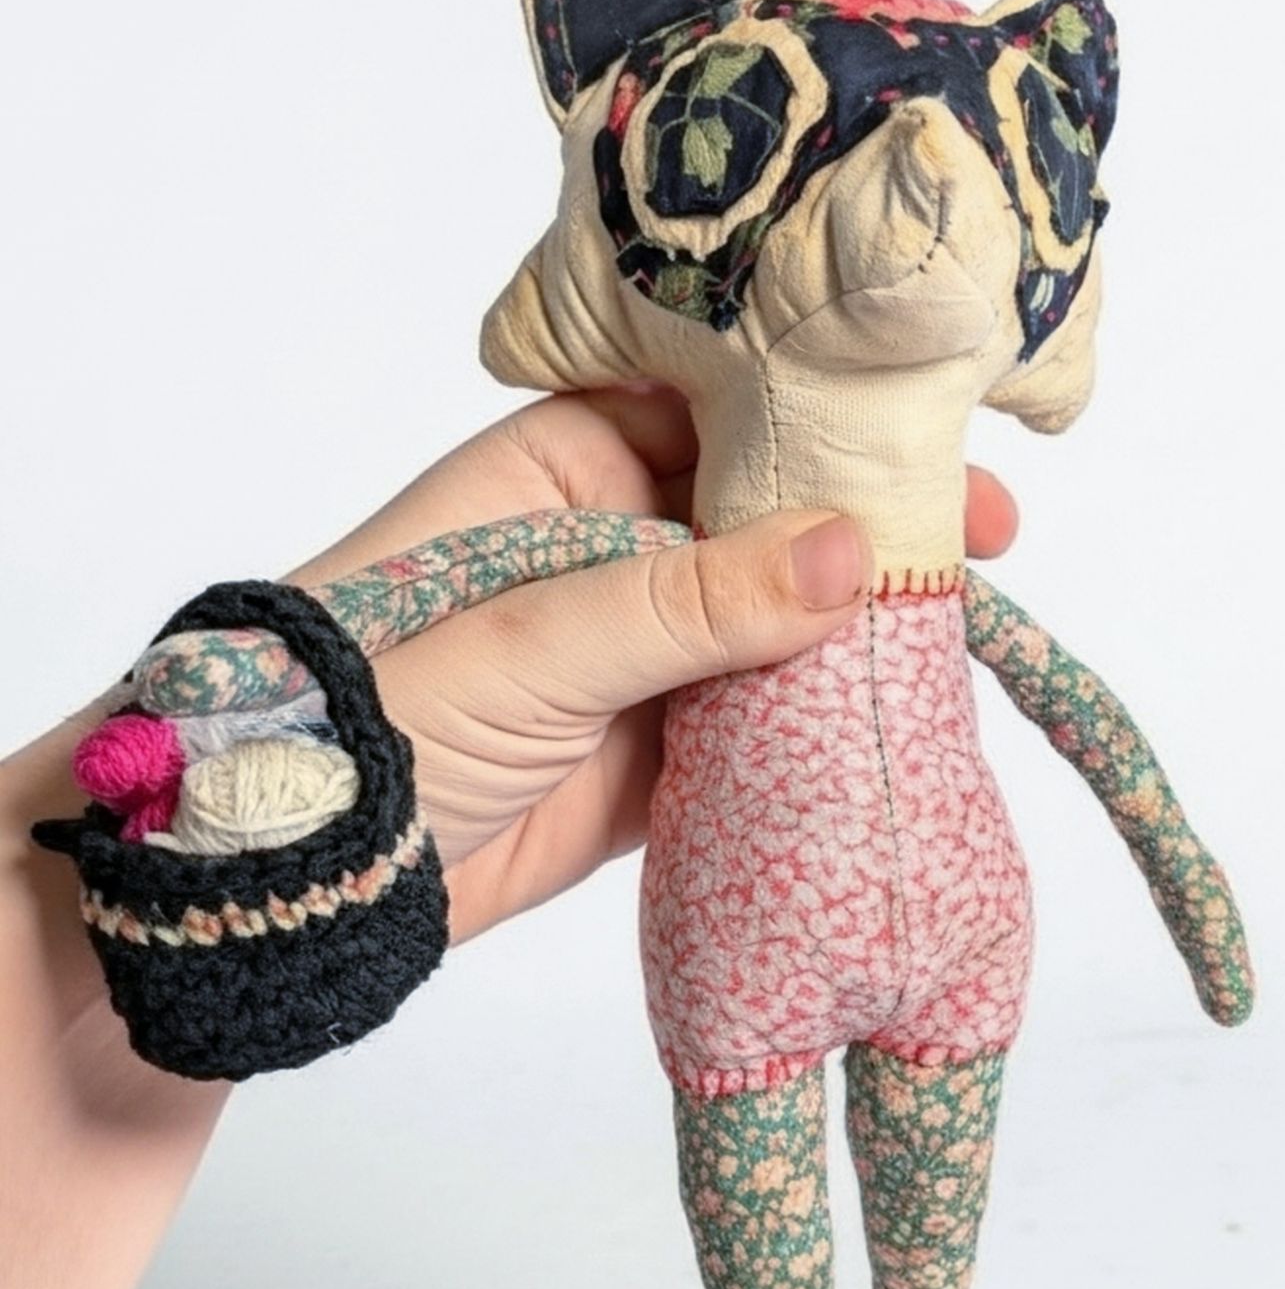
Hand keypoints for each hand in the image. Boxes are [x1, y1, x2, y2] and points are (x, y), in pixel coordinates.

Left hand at [289, 386, 1019, 943]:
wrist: (301, 867)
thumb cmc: (374, 709)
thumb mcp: (535, 638)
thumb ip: (689, 601)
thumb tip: (854, 553)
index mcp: (561, 474)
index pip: (717, 421)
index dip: (823, 429)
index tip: (928, 450)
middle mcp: (607, 554)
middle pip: (763, 528)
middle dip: (863, 535)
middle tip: (978, 546)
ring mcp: (635, 661)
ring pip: (771, 632)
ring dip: (850, 639)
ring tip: (957, 636)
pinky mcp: (649, 762)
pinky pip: (754, 733)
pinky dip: (813, 732)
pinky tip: (894, 723)